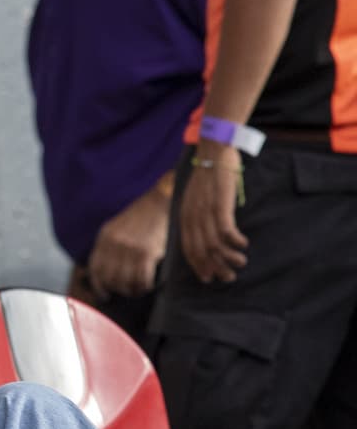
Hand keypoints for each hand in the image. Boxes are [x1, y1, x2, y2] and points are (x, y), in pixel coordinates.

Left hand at [87, 182, 169, 297]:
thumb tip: (105, 273)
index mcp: (104, 238)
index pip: (95, 269)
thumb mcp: (116, 228)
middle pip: (110, 279)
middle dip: (118, 289)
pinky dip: (144, 286)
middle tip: (127, 291)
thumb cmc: (141, 217)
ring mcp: (129, 249)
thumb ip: (109, 247)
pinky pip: (141, 279)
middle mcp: (114, 244)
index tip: (105, 294)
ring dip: (132, 290)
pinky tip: (148, 286)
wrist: (160, 202)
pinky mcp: (146, 253)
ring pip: (125, 282)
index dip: (99, 286)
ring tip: (138, 290)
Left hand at [180, 144, 248, 283]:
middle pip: (201, 251)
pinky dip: (234, 241)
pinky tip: (243, 245)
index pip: (189, 249)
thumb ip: (199, 216)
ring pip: (214, 244)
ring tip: (240, 264)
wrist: (214, 150)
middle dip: (214, 267)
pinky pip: (225, 229)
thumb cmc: (208, 175)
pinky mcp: (219, 204)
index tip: (209, 278)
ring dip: (228, 257)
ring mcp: (205, 211)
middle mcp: (192, 217)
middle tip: (228, 278)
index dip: (198, 266)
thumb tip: (209, 234)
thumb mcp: (197, 199)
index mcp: (185, 217)